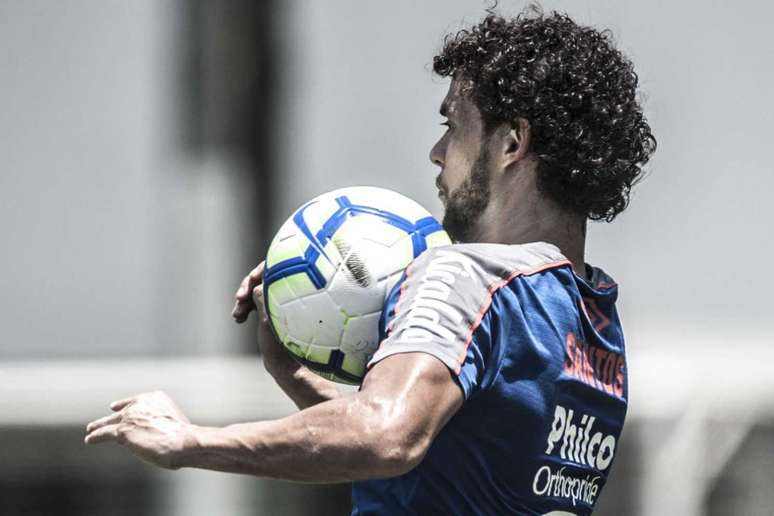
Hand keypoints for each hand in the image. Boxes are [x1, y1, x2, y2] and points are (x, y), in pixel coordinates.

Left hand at [84, 391, 193, 469]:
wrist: (183, 441)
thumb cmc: (184, 437)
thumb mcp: (172, 422)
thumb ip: (159, 423)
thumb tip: (151, 435)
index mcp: (156, 397)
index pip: (137, 400)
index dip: (125, 404)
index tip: (116, 407)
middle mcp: (141, 403)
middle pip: (123, 410)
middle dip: (114, 414)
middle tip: (107, 416)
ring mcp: (131, 416)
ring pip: (110, 421)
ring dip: (99, 425)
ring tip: (91, 429)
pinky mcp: (122, 431)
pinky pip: (104, 433)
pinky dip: (96, 436)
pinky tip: (90, 439)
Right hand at [232, 261, 293, 375]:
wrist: (289, 365)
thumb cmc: (283, 343)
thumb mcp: (270, 319)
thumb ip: (263, 298)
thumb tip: (257, 285)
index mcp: (296, 289)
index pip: (276, 267)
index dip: (259, 272)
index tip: (250, 285)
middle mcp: (292, 291)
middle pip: (264, 277)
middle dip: (247, 288)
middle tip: (238, 299)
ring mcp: (283, 299)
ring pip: (258, 290)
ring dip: (244, 300)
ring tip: (236, 315)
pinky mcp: (275, 308)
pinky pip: (256, 300)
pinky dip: (246, 307)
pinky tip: (238, 318)